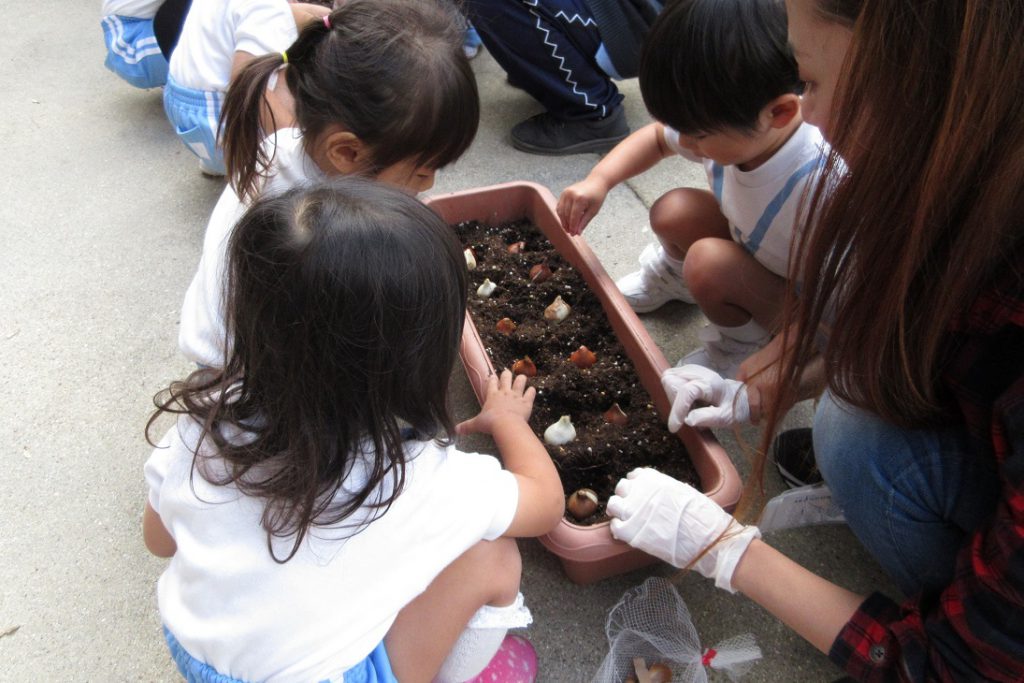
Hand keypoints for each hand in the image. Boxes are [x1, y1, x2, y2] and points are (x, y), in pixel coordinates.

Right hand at [456, 369, 535, 434]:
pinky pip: (531, 392)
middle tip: (507, 373)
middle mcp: (505, 392)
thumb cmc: (490, 423)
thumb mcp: (477, 424)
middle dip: (507, 374)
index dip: (492, 378)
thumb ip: (467, 426)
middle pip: (506, 377)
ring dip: (521, 379)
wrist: (506, 425)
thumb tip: (456, 430)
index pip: (491, 382)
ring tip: (522, 378)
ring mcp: (516, 396)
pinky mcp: (526, 401)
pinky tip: (531, 391)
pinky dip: (531, 391)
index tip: (492, 376)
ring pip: (520, 381)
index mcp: (492, 395)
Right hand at [556, 177, 608, 234]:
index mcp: (580, 198)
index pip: (574, 217)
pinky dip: (562, 214)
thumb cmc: (597, 196)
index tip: (574, 234)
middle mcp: (571, 194)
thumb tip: (577, 233)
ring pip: (561, 211)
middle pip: (566, 215)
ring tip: (568, 228)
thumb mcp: (593, 210)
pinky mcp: (564, 192)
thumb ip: (584, 222)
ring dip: (563, 221)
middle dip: (568, 225)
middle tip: (571, 233)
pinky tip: (566, 220)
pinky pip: (560, 206)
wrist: (596, 181)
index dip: (573, 227)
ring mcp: (566, 192)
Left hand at [607, 468, 759, 591]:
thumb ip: (669, 490)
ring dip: (619, 511)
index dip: (636, 486)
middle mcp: (642, 491)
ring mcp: (634, 511)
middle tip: (633, 509)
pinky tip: (629, 534)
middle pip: (622, 488)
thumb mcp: (687, 493)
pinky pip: (615, 527)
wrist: (709, 540)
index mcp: (656, 480)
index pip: (636, 476)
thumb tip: (664, 493)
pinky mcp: (631, 532)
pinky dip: (619, 530)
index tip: (639, 494)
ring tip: (628, 520)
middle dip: (626, 497)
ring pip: (614, 504)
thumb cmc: (704, 518)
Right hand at [661, 365, 749, 429]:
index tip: (675, 428)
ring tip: (690, 407)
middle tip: (687, 414)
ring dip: (673, 398)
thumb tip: (688, 420)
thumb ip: (708, 418)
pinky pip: (670, 381)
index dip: (678, 409)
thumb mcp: (726, 417)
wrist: (736, 396)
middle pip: (670, 382)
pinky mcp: (684, 371)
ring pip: (668, 380)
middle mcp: (697, 372)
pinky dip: (674, 394)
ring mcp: (689, 369)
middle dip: (674, 402)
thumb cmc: (732, 407)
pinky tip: (687, 402)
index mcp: (710, 382)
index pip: (686, 391)